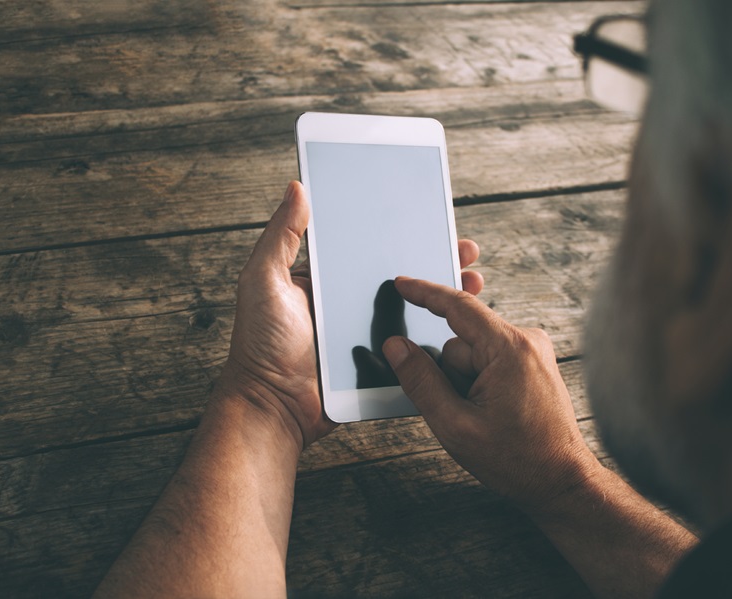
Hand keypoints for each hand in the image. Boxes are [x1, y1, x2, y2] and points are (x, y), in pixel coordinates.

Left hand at [217, 182, 483, 449]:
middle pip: (401, 275)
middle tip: (464, 250)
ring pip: (413, 309)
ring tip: (471, 281)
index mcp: (326, 278)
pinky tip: (458, 324)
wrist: (273, 406)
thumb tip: (297, 187)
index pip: (370, 246)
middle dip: (434, 259)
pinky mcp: (378, 363)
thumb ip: (281, 235)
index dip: (402, 232)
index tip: (431, 217)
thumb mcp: (264, 280)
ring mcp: (366, 334)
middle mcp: (348, 303)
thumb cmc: (260, 345)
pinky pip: (411, 345)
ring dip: (443, 295)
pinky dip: (435, 335)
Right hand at [382, 278, 598, 510]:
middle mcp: (526, 340)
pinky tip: (493, 413)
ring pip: (474, 353)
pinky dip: (480, 381)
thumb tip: (396, 346)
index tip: (400, 283)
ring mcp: (534, 351)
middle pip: (461, 340)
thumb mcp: (455, 424)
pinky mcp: (535, 363)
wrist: (562, 481)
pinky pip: (491, 360)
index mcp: (509, 348)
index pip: (458, 306)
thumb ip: (420, 380)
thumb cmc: (516, 459)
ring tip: (485, 419)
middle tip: (464, 413)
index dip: (424, 293)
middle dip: (451, 372)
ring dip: (466, 381)